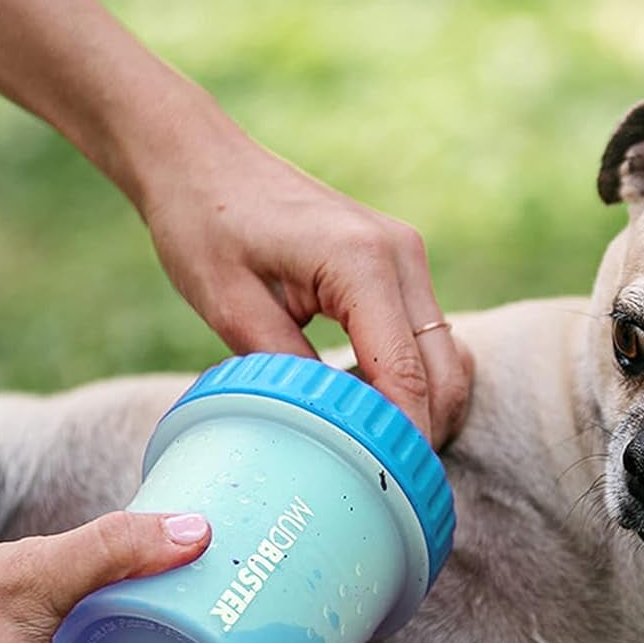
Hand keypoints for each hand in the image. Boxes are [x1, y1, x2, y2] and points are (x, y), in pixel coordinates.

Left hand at [0, 0, 471, 448]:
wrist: (196, 156)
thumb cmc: (202, 222)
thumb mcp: (230, 307)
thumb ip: (288, 372)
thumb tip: (332, 436)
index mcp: (361, 262)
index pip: (407, 375)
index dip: (405, 440)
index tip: (389, 487)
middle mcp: (400, 255)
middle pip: (444, 372)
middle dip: (425, 433)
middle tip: (386, 482)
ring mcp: (406, 257)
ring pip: (447, 358)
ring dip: (424, 409)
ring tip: (379, 451)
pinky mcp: (399, 266)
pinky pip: (428, 339)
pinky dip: (414, 381)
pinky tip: (371, 407)